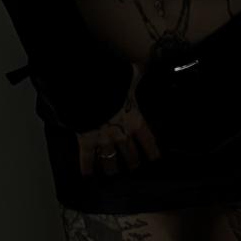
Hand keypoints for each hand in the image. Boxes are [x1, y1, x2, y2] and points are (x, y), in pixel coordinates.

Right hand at [75, 60, 161, 177]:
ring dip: (112, 170)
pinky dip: (86, 169)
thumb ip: (138, 73)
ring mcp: (104, 141)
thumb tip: (145, 63)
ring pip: (111, 162)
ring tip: (113, 175)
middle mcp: (122, 136)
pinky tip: (87, 177)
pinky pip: (87, 159)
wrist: (90, 92)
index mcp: (136, 122)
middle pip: (131, 157)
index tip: (155, 159)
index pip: (149, 142)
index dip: (153, 152)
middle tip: (134, 169)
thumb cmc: (113, 84)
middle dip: (133, 164)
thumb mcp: (130, 76)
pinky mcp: (87, 142)